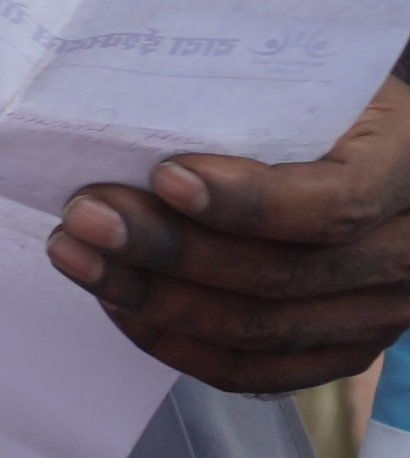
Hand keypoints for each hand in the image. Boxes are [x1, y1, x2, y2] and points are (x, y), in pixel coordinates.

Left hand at [52, 75, 409, 393]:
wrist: (368, 156)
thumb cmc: (325, 110)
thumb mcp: (314, 87)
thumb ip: (254, 106)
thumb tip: (133, 120)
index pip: (337, 202)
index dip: (246, 201)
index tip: (163, 176)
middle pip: (282, 276)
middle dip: (167, 250)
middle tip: (84, 218)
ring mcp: (381, 313)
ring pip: (257, 330)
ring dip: (152, 298)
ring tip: (77, 255)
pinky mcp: (339, 353)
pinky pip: (248, 369)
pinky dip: (173, 341)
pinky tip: (117, 303)